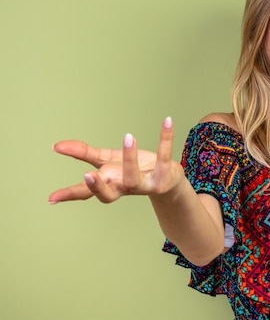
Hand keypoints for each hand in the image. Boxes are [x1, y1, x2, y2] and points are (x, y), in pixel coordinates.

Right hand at [48, 117, 183, 203]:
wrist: (167, 179)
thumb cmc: (134, 169)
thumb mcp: (107, 160)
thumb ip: (84, 154)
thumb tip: (57, 146)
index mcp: (109, 184)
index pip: (86, 193)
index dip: (69, 195)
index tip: (52, 198)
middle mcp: (124, 187)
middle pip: (109, 194)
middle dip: (98, 187)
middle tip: (88, 174)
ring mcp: (145, 184)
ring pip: (134, 177)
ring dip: (130, 158)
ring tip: (128, 137)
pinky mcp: (163, 175)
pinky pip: (164, 156)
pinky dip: (165, 139)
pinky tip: (167, 121)